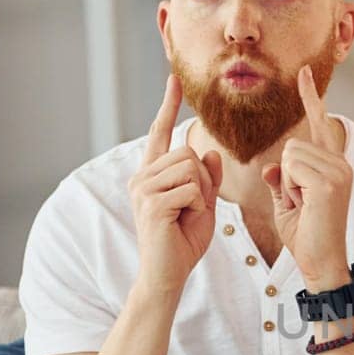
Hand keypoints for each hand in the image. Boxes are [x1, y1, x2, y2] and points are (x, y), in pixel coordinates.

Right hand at [130, 75, 223, 296]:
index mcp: (152, 174)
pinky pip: (191, 189)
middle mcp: (142, 176)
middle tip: (195, 207)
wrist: (168, 274)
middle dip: (204, 180)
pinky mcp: (150, 204)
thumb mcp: (204, 205)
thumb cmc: (183, 241)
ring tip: (187, 215)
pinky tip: (185, 222)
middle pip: (187, 152)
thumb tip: (211, 153)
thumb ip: (208, 179)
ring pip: (190, 168)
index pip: (160, 133)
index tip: (174, 80)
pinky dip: (198, 207)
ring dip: (201, 194)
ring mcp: (143, 189)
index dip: (168, 106)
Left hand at [262, 65, 351, 288]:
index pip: (319, 124)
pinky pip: (291, 167)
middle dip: (286, 175)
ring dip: (288, 183)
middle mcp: (340, 163)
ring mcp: (339, 171)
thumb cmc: (305, 236)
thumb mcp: (286, 203)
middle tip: (301, 202)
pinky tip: (305, 205)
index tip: (304, 72)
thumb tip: (273, 167)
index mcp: (333, 165)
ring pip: (290, 155)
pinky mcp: (331, 182)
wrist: (320, 262)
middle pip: (292, 144)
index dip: (311, 97)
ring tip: (304, 205)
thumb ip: (281, 179)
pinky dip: (290, 189)